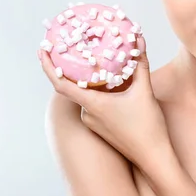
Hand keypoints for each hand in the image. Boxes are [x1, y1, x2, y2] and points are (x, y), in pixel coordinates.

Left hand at [39, 36, 170, 167]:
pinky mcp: (101, 128)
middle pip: (76, 86)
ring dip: (94, 80)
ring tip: (104, 64)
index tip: (42, 51)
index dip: (48, 66)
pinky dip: (101, 92)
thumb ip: (140, 63)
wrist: (153, 156)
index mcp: (93, 105)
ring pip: (89, 95)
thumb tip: (139, 39)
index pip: (60, 84)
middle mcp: (88, 114)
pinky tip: (114, 84)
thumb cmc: (147, 126)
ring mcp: (93, 122)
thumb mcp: (144, 90)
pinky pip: (96, 104)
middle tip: (79, 48)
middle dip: (78, 68)